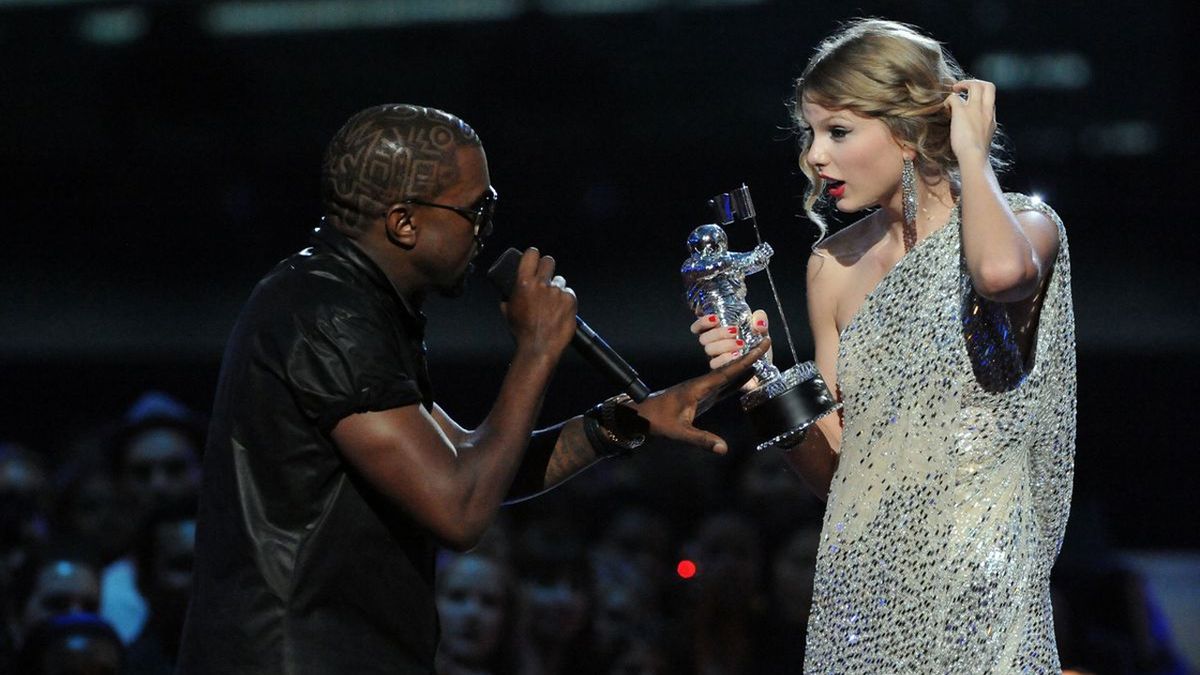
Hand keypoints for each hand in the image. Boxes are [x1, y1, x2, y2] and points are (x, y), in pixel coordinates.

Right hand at [500, 247, 576, 357]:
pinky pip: (569, 293)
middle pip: (549, 261)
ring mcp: (557, 291)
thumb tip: (508, 293)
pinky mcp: (570, 300)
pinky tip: (560, 311)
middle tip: (546, 276)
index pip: (531, 254)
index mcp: (524, 283)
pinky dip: (565, 300)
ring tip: (552, 303)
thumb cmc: (522, 332)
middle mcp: (542, 284)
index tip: (534, 257)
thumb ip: (508, 297)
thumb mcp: (508, 312)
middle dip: (547, 267)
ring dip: (556, 288)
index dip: (533, 255)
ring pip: (560, 280)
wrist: (539, 346)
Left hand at [630, 338, 770, 453]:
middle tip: (766, 342)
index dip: (745, 360)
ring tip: (762, 355)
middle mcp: (702, 384)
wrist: (642, 415)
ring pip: (727, 374)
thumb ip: (701, 440)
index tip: (759, 346)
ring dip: (744, 365)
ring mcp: (702, 388)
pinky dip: (736, 379)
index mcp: (698, 387)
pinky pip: (723, 385)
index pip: (727, 371)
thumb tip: (723, 448)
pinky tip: (746, 377)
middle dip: (749, 355)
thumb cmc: (658, 421)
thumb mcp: (679, 432)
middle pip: (730, 368)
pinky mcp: (701, 395)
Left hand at [944, 79, 996, 164]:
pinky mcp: (962, 112)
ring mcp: (975, 110)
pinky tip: (945, 107)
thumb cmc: (976, 155)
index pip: (990, 100)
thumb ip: (981, 131)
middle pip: (988, 86)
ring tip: (954, 90)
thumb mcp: (983, 140)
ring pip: (975, 85)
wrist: (974, 158)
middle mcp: (986, 111)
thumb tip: (973, 132)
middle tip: (964, 88)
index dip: (981, 96)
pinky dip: (949, 100)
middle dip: (976, 82)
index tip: (972, 99)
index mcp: (991, 118)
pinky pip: (954, 98)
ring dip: (963, 84)